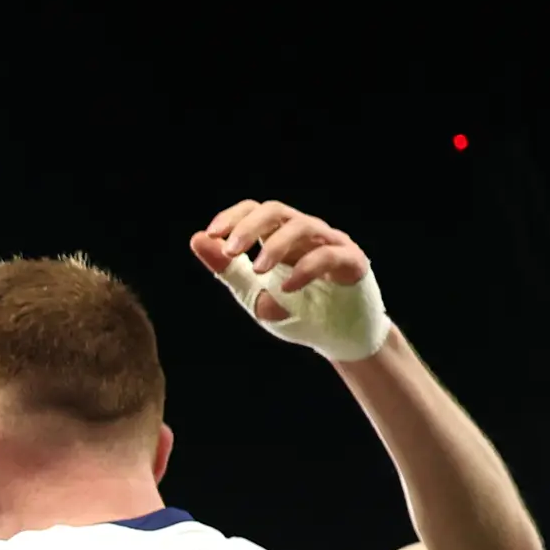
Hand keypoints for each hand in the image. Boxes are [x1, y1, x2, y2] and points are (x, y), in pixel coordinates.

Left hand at [192, 199, 391, 361]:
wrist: (334, 339)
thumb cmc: (296, 311)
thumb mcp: (253, 293)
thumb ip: (228, 269)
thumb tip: (197, 238)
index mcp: (278, 237)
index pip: (255, 210)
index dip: (233, 216)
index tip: (211, 234)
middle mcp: (305, 233)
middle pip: (276, 211)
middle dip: (249, 227)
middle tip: (230, 250)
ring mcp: (331, 243)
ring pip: (303, 226)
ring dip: (276, 246)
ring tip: (258, 270)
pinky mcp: (352, 262)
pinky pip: (329, 255)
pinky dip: (305, 268)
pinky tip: (288, 288)